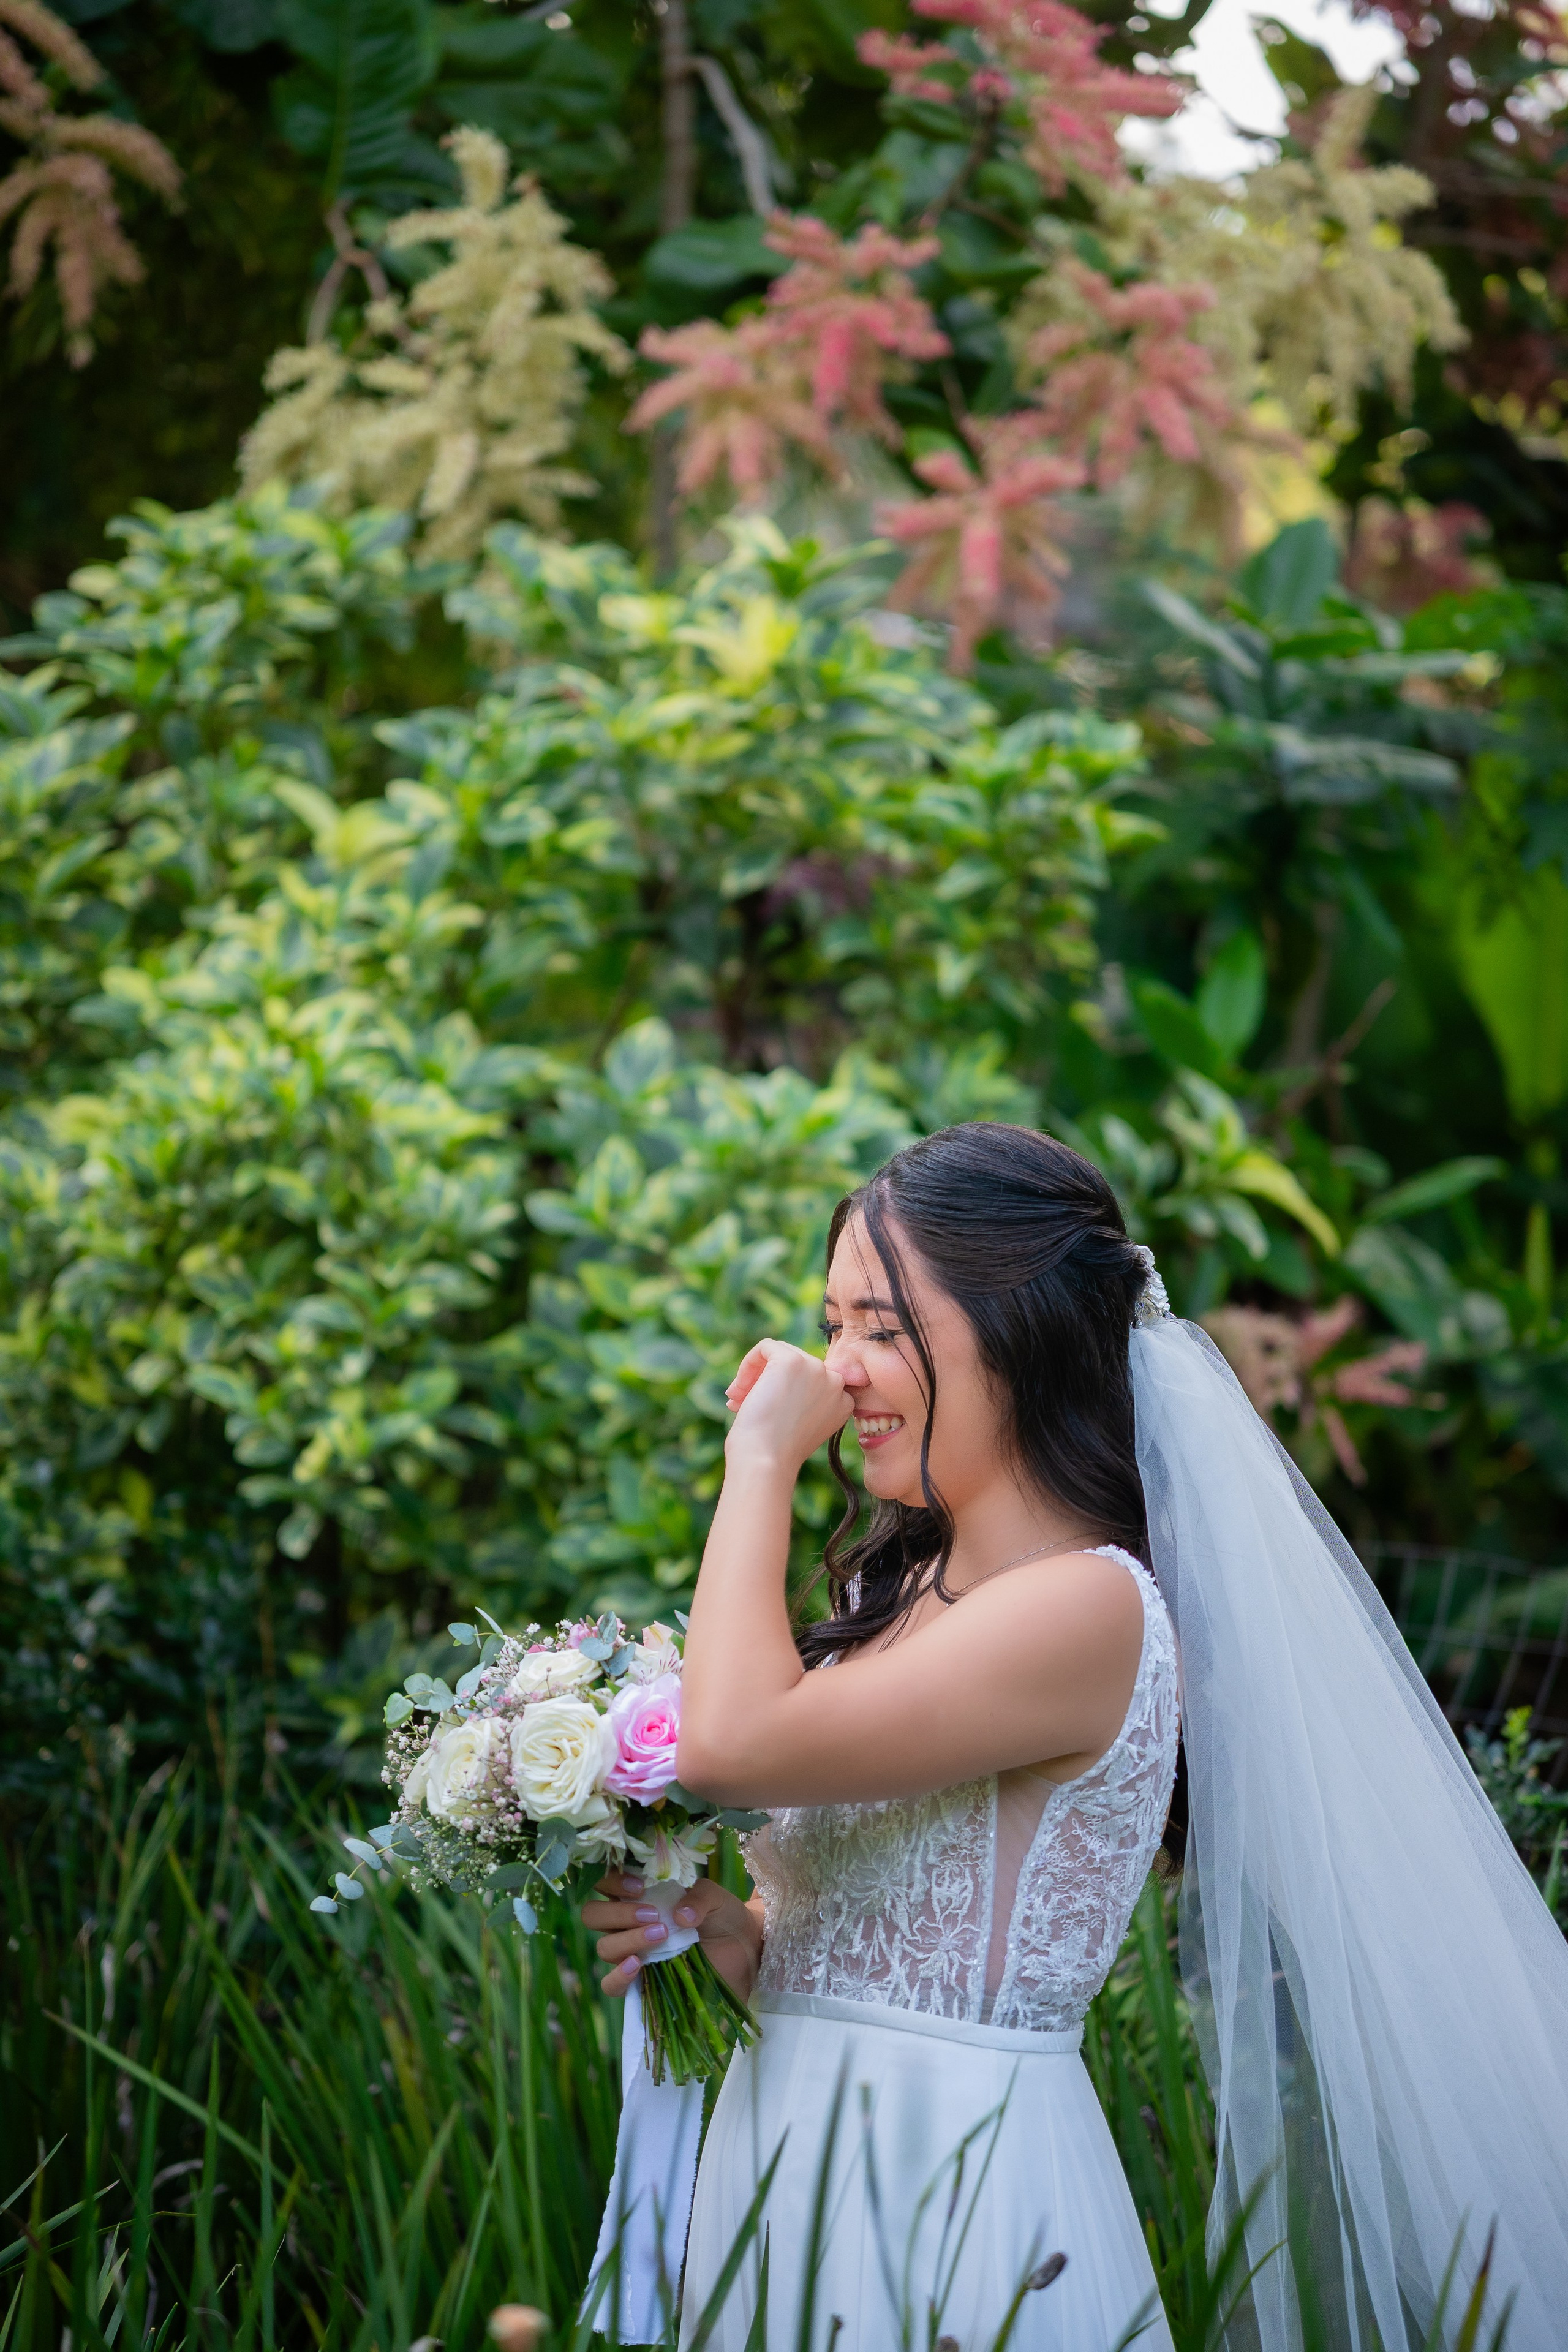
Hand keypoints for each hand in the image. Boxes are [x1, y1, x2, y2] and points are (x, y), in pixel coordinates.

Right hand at [583, 1869, 762, 2002]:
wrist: (744, 1949)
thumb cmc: (724, 1916)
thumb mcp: (716, 1897)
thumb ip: (699, 1896)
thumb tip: (679, 1915)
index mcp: (638, 1895)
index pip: (603, 1884)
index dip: (611, 1882)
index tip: (639, 1886)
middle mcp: (628, 1923)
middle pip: (593, 1916)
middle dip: (617, 1913)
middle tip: (653, 1915)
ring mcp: (633, 1953)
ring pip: (605, 1948)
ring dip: (628, 1940)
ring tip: (662, 1935)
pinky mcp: (642, 1982)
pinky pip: (611, 1985)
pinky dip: (618, 1976)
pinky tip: (636, 1965)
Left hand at [724, 1337, 850, 1470]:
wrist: (765, 1460)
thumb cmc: (774, 1452)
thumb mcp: (799, 1424)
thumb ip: (799, 1399)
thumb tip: (771, 1382)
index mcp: (842, 1402)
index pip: (812, 1380)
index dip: (785, 1392)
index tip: (766, 1413)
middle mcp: (835, 1383)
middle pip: (797, 1365)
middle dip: (766, 1382)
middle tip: (742, 1404)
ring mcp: (815, 1369)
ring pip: (780, 1353)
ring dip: (755, 1375)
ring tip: (737, 1400)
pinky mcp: (792, 1360)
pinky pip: (765, 1347)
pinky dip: (747, 1364)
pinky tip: (737, 1390)